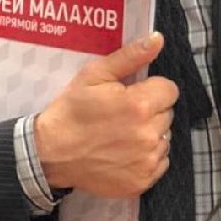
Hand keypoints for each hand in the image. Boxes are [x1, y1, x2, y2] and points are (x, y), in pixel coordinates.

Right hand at [33, 32, 177, 198]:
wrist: (52, 152)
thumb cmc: (72, 109)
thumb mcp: (94, 75)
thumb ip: (130, 56)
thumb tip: (158, 39)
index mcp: (139, 105)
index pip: (169, 89)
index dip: (151, 88)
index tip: (130, 94)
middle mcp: (149, 134)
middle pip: (167, 113)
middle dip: (150, 110)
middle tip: (122, 113)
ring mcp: (148, 161)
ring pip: (165, 138)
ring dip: (150, 133)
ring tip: (122, 134)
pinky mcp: (144, 181)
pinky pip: (160, 162)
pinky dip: (147, 156)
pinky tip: (124, 152)